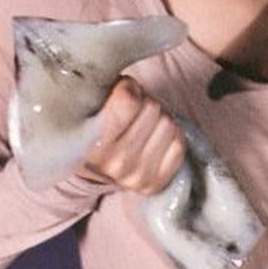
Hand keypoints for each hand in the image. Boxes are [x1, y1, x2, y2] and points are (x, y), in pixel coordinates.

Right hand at [79, 77, 185, 194]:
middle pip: (152, 109)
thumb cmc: (93, 124)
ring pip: (167, 123)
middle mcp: (114, 164)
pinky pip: (178, 144)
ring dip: (158, 116)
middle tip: (133, 108)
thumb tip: (129, 84)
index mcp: (90, 143)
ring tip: (142, 122)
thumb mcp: (88, 104)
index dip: (128, 87)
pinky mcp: (155, 183)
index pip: (127, 102)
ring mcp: (136, 177)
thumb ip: (102, 92)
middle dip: (144, 101)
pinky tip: (153, 136)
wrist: (93, 166)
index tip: (122, 90)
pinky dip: (171, 133)